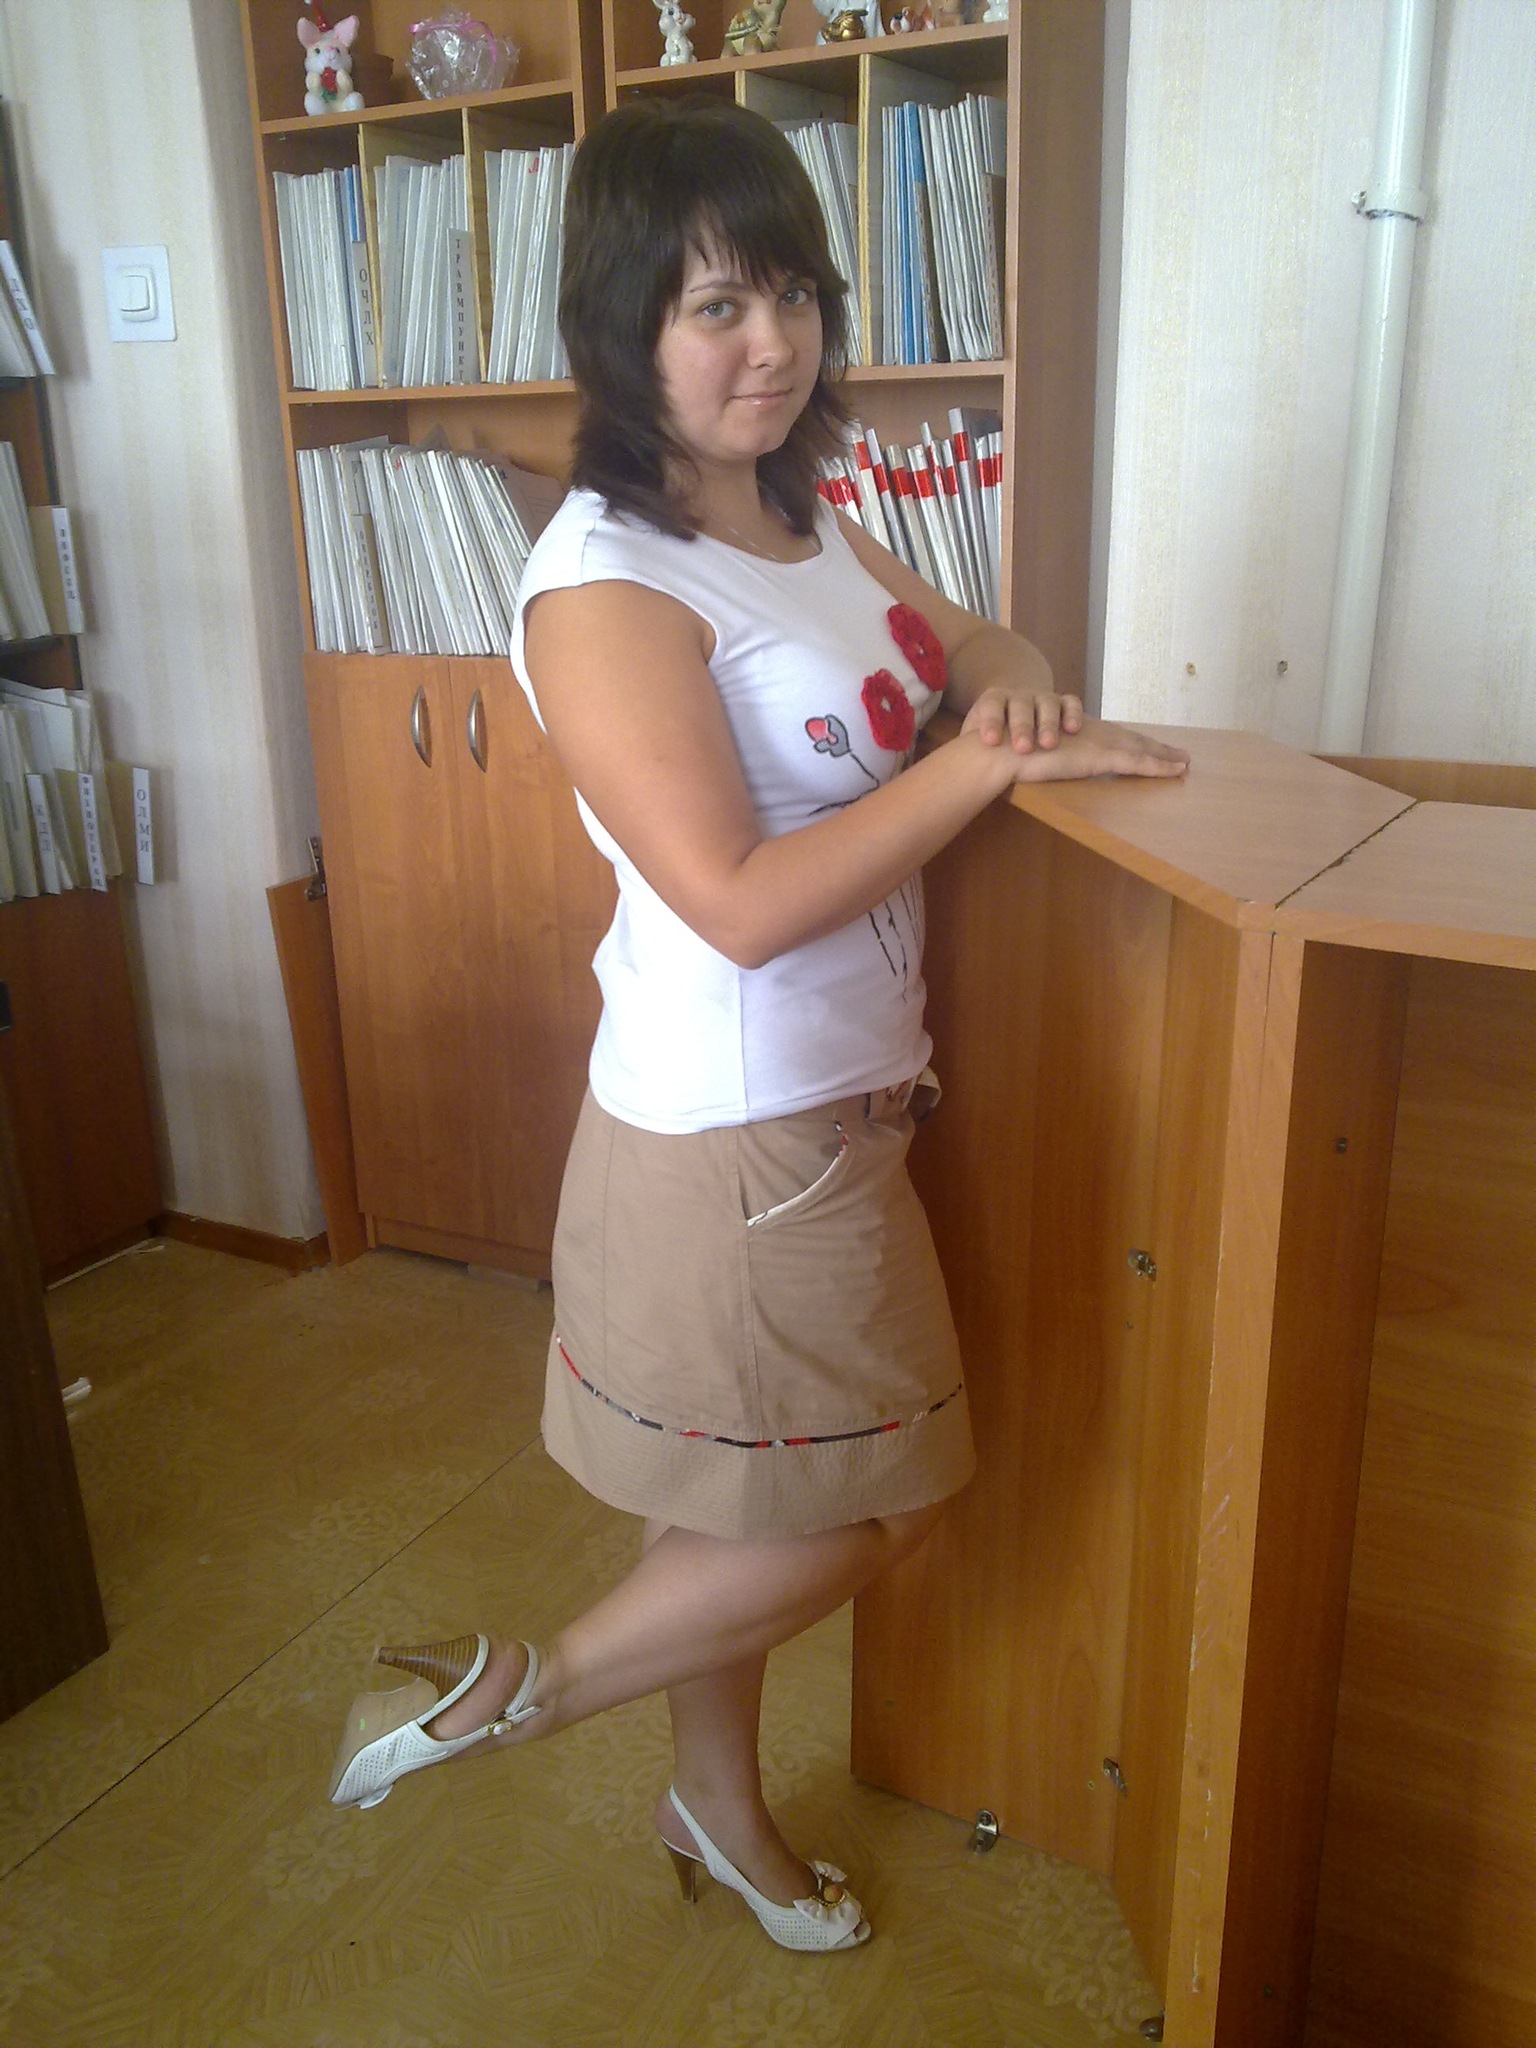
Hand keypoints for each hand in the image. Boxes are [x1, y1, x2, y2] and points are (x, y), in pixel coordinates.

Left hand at [960, 684, 1083, 754]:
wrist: (1012, 705)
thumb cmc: (993, 731)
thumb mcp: (974, 737)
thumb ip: (967, 747)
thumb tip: (953, 769)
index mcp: (993, 700)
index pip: (991, 706)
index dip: (991, 722)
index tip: (990, 742)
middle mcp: (1019, 696)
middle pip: (1021, 706)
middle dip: (1021, 726)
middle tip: (1023, 748)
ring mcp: (1041, 697)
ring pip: (1047, 703)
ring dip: (1048, 723)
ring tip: (1048, 745)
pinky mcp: (1062, 703)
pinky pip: (1070, 702)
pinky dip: (1072, 713)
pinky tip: (1073, 730)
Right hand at [1008, 715, 1189, 782]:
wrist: (998, 750)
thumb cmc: (1007, 753)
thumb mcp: (1030, 752)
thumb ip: (1044, 755)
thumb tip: (1043, 764)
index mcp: (1077, 734)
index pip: (1112, 739)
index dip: (1134, 746)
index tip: (1152, 751)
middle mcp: (1091, 733)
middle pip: (1131, 740)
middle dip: (1157, 748)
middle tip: (1182, 756)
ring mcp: (1096, 743)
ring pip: (1138, 749)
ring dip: (1163, 756)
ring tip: (1184, 763)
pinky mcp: (1098, 755)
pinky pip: (1135, 761)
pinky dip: (1157, 765)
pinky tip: (1176, 769)